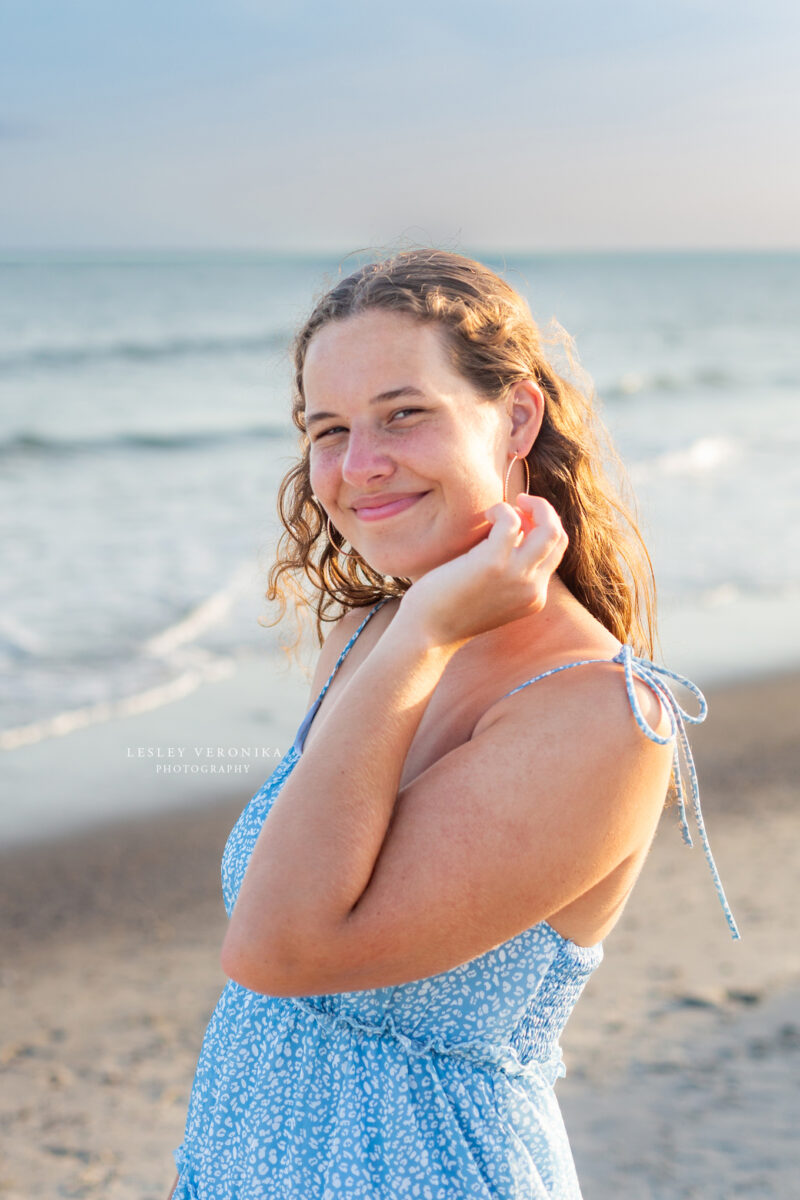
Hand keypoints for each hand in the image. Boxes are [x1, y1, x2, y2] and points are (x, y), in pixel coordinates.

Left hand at [397, 495, 568, 647]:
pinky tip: (484, 515)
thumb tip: (513, 531)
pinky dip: (501, 510)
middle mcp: (533, 589)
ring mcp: (516, 577)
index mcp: (533, 597)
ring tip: (510, 504)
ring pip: (550, 529)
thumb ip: (505, 570)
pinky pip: (511, 521)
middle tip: (520, 503)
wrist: (426, 634)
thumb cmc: (447, 609)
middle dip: (544, 512)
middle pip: (559, 538)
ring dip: (535, 506)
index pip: (554, 553)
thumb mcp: (488, 593)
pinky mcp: (493, 563)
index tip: (519, 519)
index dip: (540, 528)